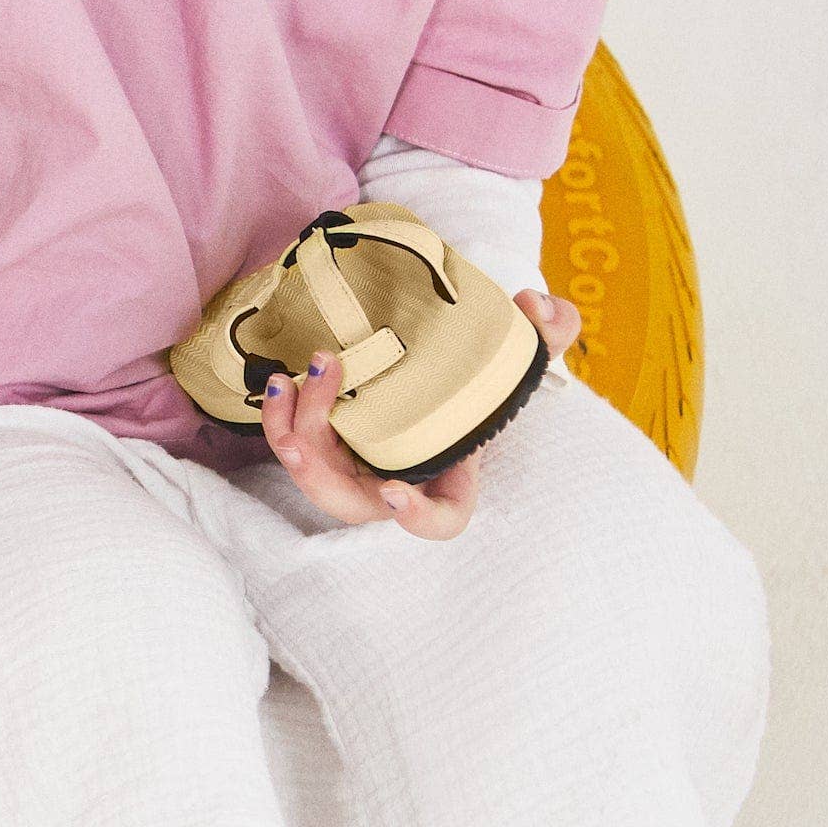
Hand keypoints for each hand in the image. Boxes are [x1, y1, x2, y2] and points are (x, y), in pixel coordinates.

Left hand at [256, 289, 573, 540]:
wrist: (433, 376)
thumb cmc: (475, 384)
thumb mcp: (519, 357)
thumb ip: (548, 335)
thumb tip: (538, 305)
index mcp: (447, 485)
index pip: (440, 521)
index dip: (418, 516)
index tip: (398, 490)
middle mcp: (394, 492)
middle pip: (348, 500)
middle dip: (323, 456)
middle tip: (325, 382)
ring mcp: (354, 476)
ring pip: (311, 474)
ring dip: (293, 428)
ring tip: (292, 377)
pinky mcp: (324, 452)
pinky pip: (293, 448)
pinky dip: (281, 419)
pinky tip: (279, 380)